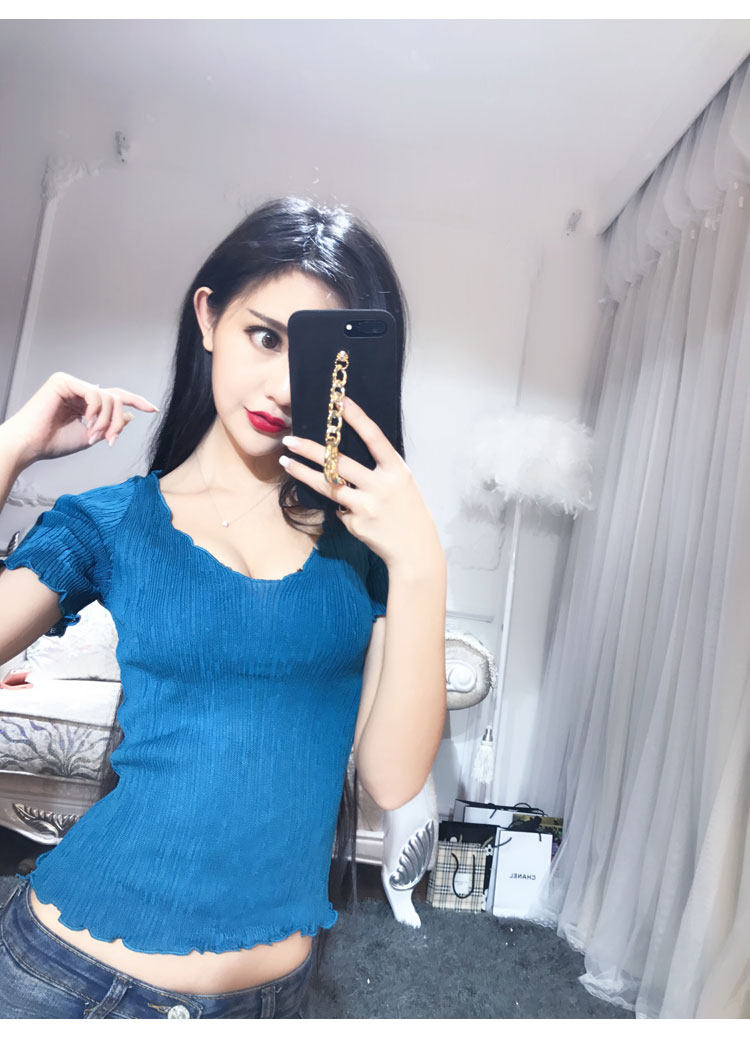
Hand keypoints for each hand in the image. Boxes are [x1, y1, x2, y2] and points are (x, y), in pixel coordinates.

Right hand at [4, 371, 159, 467]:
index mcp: (85, 402)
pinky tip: (86, 423)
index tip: (154, 410)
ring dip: (107, 421)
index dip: (136, 401)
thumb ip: (110, 426)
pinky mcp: (64, 381)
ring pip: (108, 398)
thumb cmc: (54, 443)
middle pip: (116, 398)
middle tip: (111, 439)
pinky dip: (96, 411)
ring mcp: (72, 383)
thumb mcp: (91, 436)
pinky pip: (95, 393)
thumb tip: (130, 416)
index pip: (115, 397)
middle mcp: (80, 390)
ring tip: (94, 435)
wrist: (31, 445)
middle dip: (118, 421)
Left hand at [279, 396, 443, 572]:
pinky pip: (338, 507)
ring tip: (285, 462)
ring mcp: (366, 505)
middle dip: (310, 450)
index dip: (358, 419)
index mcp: (396, 470)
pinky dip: (339, 505)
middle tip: (290, 440)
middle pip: (339, 462)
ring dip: (303, 473)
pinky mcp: (355, 523)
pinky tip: (349, 510)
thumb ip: (379, 468)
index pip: (375, 438)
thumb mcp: (401, 483)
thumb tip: (344, 453)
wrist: (415, 549)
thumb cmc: (407, 510)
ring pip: (327, 484)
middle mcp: (381, 485)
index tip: (340, 402)